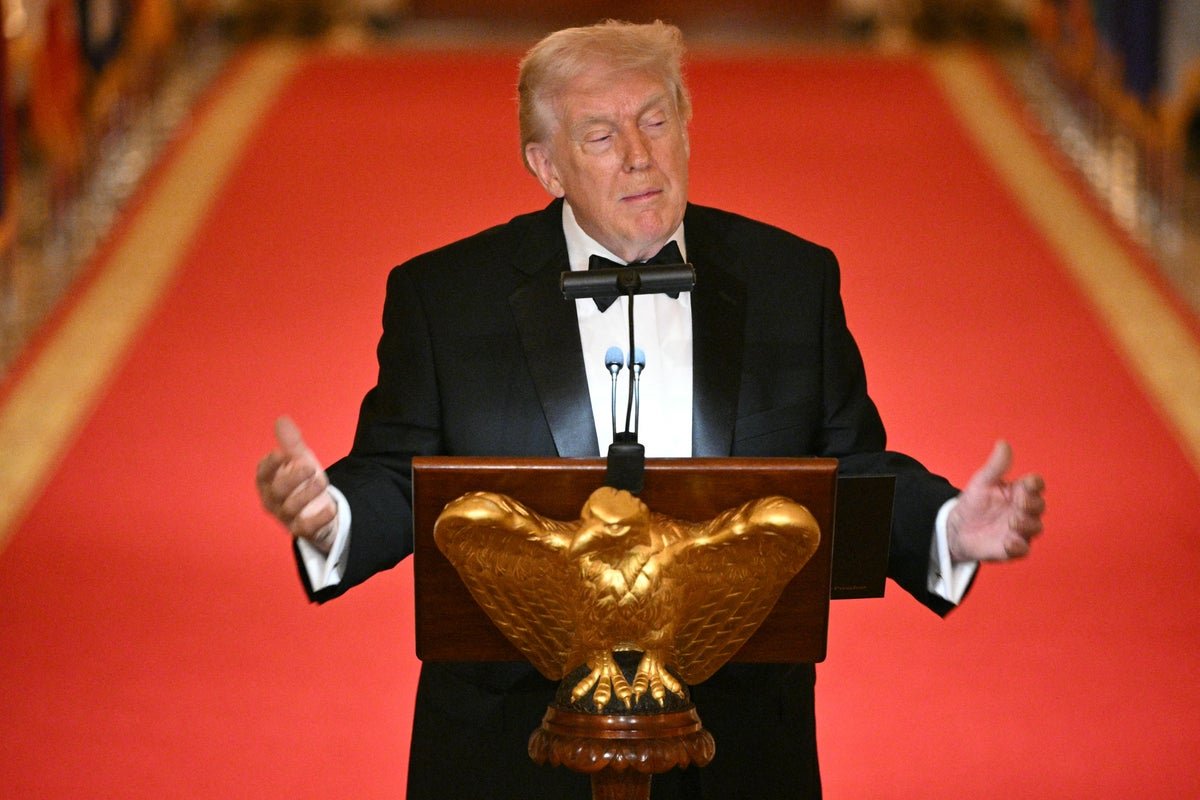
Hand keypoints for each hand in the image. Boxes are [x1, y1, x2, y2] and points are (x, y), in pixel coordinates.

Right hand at [255, 416, 337, 553]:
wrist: (319, 509)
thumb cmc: (302, 481)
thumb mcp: (299, 460)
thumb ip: (291, 443)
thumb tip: (282, 419)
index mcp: (268, 482)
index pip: (263, 473)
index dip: (270, 465)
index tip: (281, 453)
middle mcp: (273, 500)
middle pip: (277, 491)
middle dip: (292, 478)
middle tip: (309, 466)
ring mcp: (286, 516)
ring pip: (291, 508)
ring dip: (307, 494)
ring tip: (321, 481)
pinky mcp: (302, 529)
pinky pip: (306, 528)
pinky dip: (318, 519)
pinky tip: (330, 509)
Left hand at [947, 440, 1044, 562]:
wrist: (957, 528)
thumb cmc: (975, 502)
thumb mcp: (982, 482)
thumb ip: (995, 466)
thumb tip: (1003, 443)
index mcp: (1020, 491)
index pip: (1036, 485)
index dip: (1035, 484)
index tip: (1028, 483)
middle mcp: (1024, 510)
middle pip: (1039, 506)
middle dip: (1032, 504)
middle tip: (1020, 502)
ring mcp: (1020, 530)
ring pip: (1035, 528)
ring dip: (1027, 524)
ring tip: (1013, 521)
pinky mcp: (1012, 548)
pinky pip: (1023, 550)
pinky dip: (1018, 546)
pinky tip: (1009, 542)